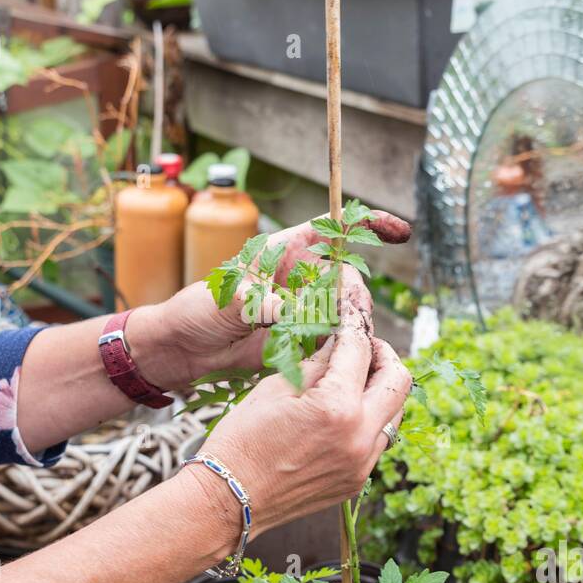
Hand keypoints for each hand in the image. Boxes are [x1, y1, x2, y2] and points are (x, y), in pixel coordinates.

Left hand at [128, 210, 410, 390]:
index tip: (399, 232)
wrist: (182, 350)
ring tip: (334, 341)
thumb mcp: (225, 299)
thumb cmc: (196, 311)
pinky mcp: (302, 338)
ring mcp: (304, 308)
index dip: (368, 224)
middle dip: (357, 295)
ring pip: (347, 311)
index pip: (333, 228)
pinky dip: (340, 348)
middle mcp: (300, 276)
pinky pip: (334, 340)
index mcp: (285, 251)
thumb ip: (261, 301)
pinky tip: (333, 359)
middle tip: (351, 318)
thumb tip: (291, 311)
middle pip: (350, 276)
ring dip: (351, 326)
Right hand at [187, 309, 411, 535]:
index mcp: (337, 407)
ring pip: (395, 412)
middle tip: (363, 346)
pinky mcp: (357, 481)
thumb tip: (338, 342)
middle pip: (399, 380)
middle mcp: (360, 437)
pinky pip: (378, 441)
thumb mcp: (276, 387)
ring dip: (381, 389)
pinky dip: (369, 419)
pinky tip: (343, 412)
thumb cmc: (242, 439)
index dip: (354, 325)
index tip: (349, 316)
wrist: (228, 499)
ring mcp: (362, 463)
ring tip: (355, 379)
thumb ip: (316, 363)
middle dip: (383, 355)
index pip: (360, 349)